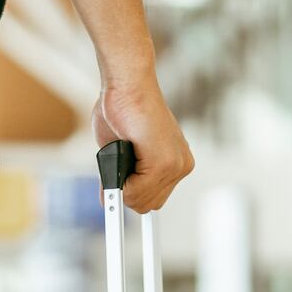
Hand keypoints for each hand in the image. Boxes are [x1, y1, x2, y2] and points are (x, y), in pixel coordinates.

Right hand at [92, 77, 193, 212]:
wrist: (128, 85)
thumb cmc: (123, 110)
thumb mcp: (119, 152)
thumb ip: (120, 176)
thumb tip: (109, 199)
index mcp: (176, 162)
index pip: (153, 199)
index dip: (133, 196)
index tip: (121, 197)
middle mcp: (181, 165)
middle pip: (147, 205)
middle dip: (126, 191)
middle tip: (117, 164)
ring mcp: (175, 165)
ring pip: (140, 200)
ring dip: (122, 183)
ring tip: (122, 151)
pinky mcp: (164, 162)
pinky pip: (136, 191)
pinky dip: (121, 181)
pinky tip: (123, 154)